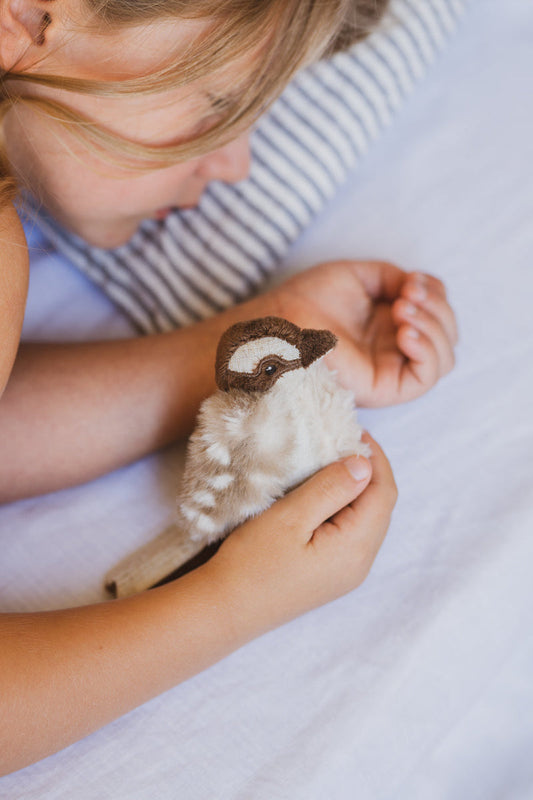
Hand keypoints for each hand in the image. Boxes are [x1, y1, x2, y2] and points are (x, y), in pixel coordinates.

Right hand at [209, 433, 396, 639]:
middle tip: (341, 441)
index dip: (375, 458)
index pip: (383, 493)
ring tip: (330, 461)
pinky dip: (344, 507)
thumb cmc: (252, 563)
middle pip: (379, 506)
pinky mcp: (331, 574)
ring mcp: (346, 572)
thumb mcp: (290, 517)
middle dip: (368, 470)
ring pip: (366, 519)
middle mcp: (360, 564)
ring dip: (355, 489)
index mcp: (356, 548)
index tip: (354, 430)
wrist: (225, 610)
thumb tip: (364, 464)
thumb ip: (331, 489)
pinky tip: (321, 494)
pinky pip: (351, 533)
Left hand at [271, 260, 457, 406]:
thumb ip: (393, 277)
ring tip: (403, 310)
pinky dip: (428, 351)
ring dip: (434, 327)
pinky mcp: (385, 388)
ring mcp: (391, 369)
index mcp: (389, 323)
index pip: (437, 313)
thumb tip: (418, 287)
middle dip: (437, 308)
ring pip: (444, 357)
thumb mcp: (358, 276)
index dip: (436, 293)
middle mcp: (394, 348)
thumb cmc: (308, 300)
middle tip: (407, 295)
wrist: (281, 323)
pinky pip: (426, 378)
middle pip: (447, 335)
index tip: (412, 281)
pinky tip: (406, 332)